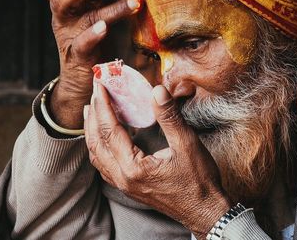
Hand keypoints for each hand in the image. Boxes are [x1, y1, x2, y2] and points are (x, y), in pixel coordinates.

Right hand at [33, 0, 140, 128]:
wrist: (82, 80)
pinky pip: (84, 45)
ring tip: (132, 3)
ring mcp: (71, 39)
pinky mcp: (81, 57)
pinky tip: (104, 28)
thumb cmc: (89, 40)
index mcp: (63, 6)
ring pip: (84, 20)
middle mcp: (63, 19)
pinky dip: (94, 35)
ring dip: (109, 9)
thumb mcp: (87, 12)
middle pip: (59, 0)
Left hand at [83, 84, 231, 238]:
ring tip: (92, 111)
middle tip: (94, 93)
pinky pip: (104, 165)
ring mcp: (123, 185)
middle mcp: (122, 178)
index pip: (110, 130)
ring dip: (92, 131)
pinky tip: (105, 137)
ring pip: (97, 155)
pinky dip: (100, 146)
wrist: (204, 211)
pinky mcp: (128, 187)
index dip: (103, 105)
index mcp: (133, 168)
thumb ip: (169, 117)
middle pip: (97, 142)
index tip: (100, 86)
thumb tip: (157, 90)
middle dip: (93, 115)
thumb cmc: (199, 181)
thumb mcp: (187, 144)